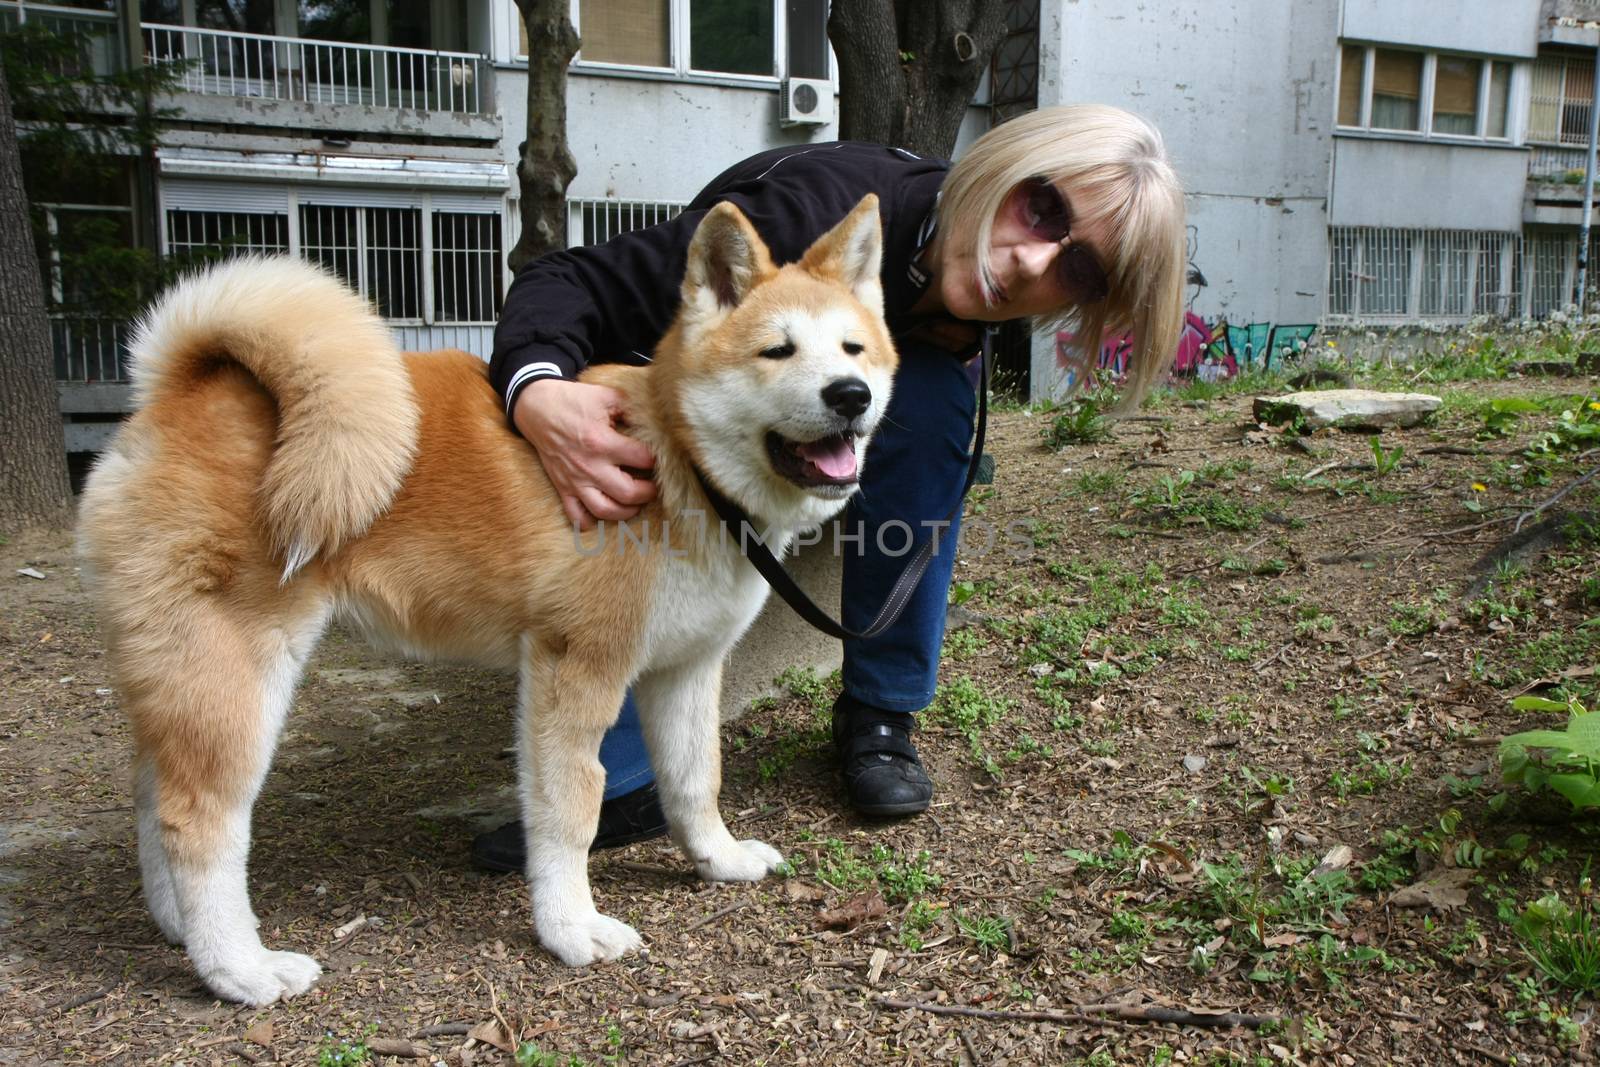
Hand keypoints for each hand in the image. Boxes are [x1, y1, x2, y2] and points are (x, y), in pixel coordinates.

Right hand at [512, 378, 656, 529]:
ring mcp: (574, 480)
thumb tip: (655, 421)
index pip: (641, 459)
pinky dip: (591, 522)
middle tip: (653, 487)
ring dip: (626, 511)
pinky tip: (604, 514)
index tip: (659, 459)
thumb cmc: (573, 400)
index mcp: (602, 442)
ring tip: (635, 504)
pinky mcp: (562, 487)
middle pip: (628, 493)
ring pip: (605, 510)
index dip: (656, 459)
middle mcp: (589, 466)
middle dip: (648, 492)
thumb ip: (632, 408)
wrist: (536, 408)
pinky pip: (576, 516)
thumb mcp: (605, 396)